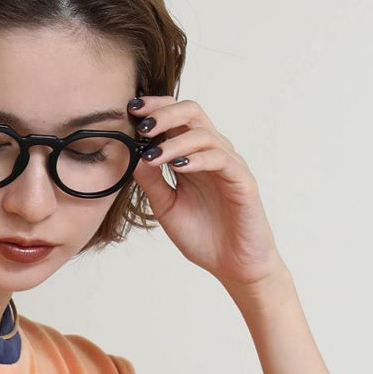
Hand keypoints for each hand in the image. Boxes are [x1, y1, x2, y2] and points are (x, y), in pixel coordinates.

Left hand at [127, 93, 286, 293]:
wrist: (233, 265)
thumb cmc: (203, 235)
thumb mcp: (166, 206)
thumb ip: (150, 182)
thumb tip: (130, 156)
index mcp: (193, 156)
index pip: (176, 118)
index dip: (155, 108)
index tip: (130, 110)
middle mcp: (212, 153)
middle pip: (191, 114)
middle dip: (164, 113)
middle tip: (140, 125)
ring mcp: (229, 165)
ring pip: (204, 134)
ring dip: (174, 142)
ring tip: (152, 155)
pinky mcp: (242, 181)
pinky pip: (221, 160)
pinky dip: (197, 160)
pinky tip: (178, 167)